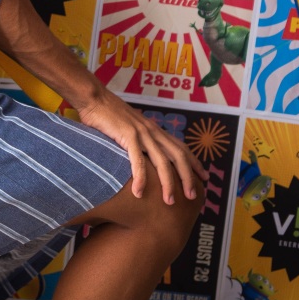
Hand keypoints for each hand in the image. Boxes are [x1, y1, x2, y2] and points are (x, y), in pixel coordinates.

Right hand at [74, 87, 207, 204]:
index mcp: (154, 129)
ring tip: (169, 202)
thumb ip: (138, 140)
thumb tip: (141, 156)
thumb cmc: (107, 114)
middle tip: (193, 197)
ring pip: (162, 161)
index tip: (205, 178)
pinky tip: (139, 193)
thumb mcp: (129, 127)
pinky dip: (141, 178)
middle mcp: (152, 131)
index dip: (194, 162)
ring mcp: (141, 133)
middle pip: (178, 156)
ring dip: (168, 183)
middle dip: (188, 177)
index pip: (181, 147)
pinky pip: (138, 160)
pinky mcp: (127, 135)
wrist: (93, 97)